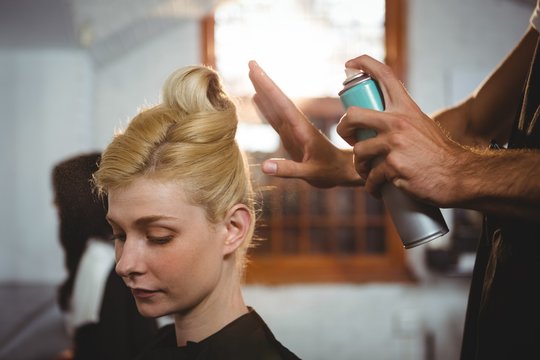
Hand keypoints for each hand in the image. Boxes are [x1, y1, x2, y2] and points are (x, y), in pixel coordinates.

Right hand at [248, 60, 362, 187]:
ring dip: (263, 91)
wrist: (343, 172)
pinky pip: (275, 119)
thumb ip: (288, 169)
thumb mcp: (311, 174)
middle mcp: (296, 125)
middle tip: (251, 63)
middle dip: (264, 83)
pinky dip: (265, 108)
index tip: (256, 69)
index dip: (268, 87)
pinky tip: (257, 98)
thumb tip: (264, 167)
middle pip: (277, 101)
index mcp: (302, 129)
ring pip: (275, 108)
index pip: (282, 104)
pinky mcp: (291, 137)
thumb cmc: (330, 172)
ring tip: (251, 74)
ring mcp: (293, 130)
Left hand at [336, 55, 467, 205]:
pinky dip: (371, 187)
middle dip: (343, 129)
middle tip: (349, 139)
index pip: (384, 75)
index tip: (349, 64)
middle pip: (353, 115)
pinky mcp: (394, 166)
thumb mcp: (421, 125)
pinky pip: (370, 177)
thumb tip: (375, 122)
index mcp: (406, 108)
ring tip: (369, 173)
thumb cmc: (438, 154)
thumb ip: (401, 120)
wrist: (458, 176)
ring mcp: (395, 144)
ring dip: (360, 166)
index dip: (364, 63)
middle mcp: (398, 122)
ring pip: (359, 151)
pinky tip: (376, 189)